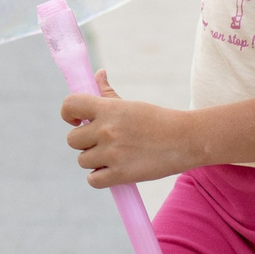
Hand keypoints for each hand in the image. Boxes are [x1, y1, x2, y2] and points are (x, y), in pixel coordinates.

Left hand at [61, 72, 202, 187]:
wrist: (186, 140)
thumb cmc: (157, 120)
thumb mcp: (130, 104)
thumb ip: (107, 92)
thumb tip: (98, 73)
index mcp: (107, 109)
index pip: (69, 105)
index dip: (68, 114)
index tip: (77, 120)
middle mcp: (106, 130)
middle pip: (72, 139)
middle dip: (84, 142)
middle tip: (102, 142)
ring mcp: (112, 153)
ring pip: (82, 160)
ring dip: (93, 160)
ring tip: (112, 156)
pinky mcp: (121, 174)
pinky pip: (93, 180)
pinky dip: (99, 178)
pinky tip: (111, 171)